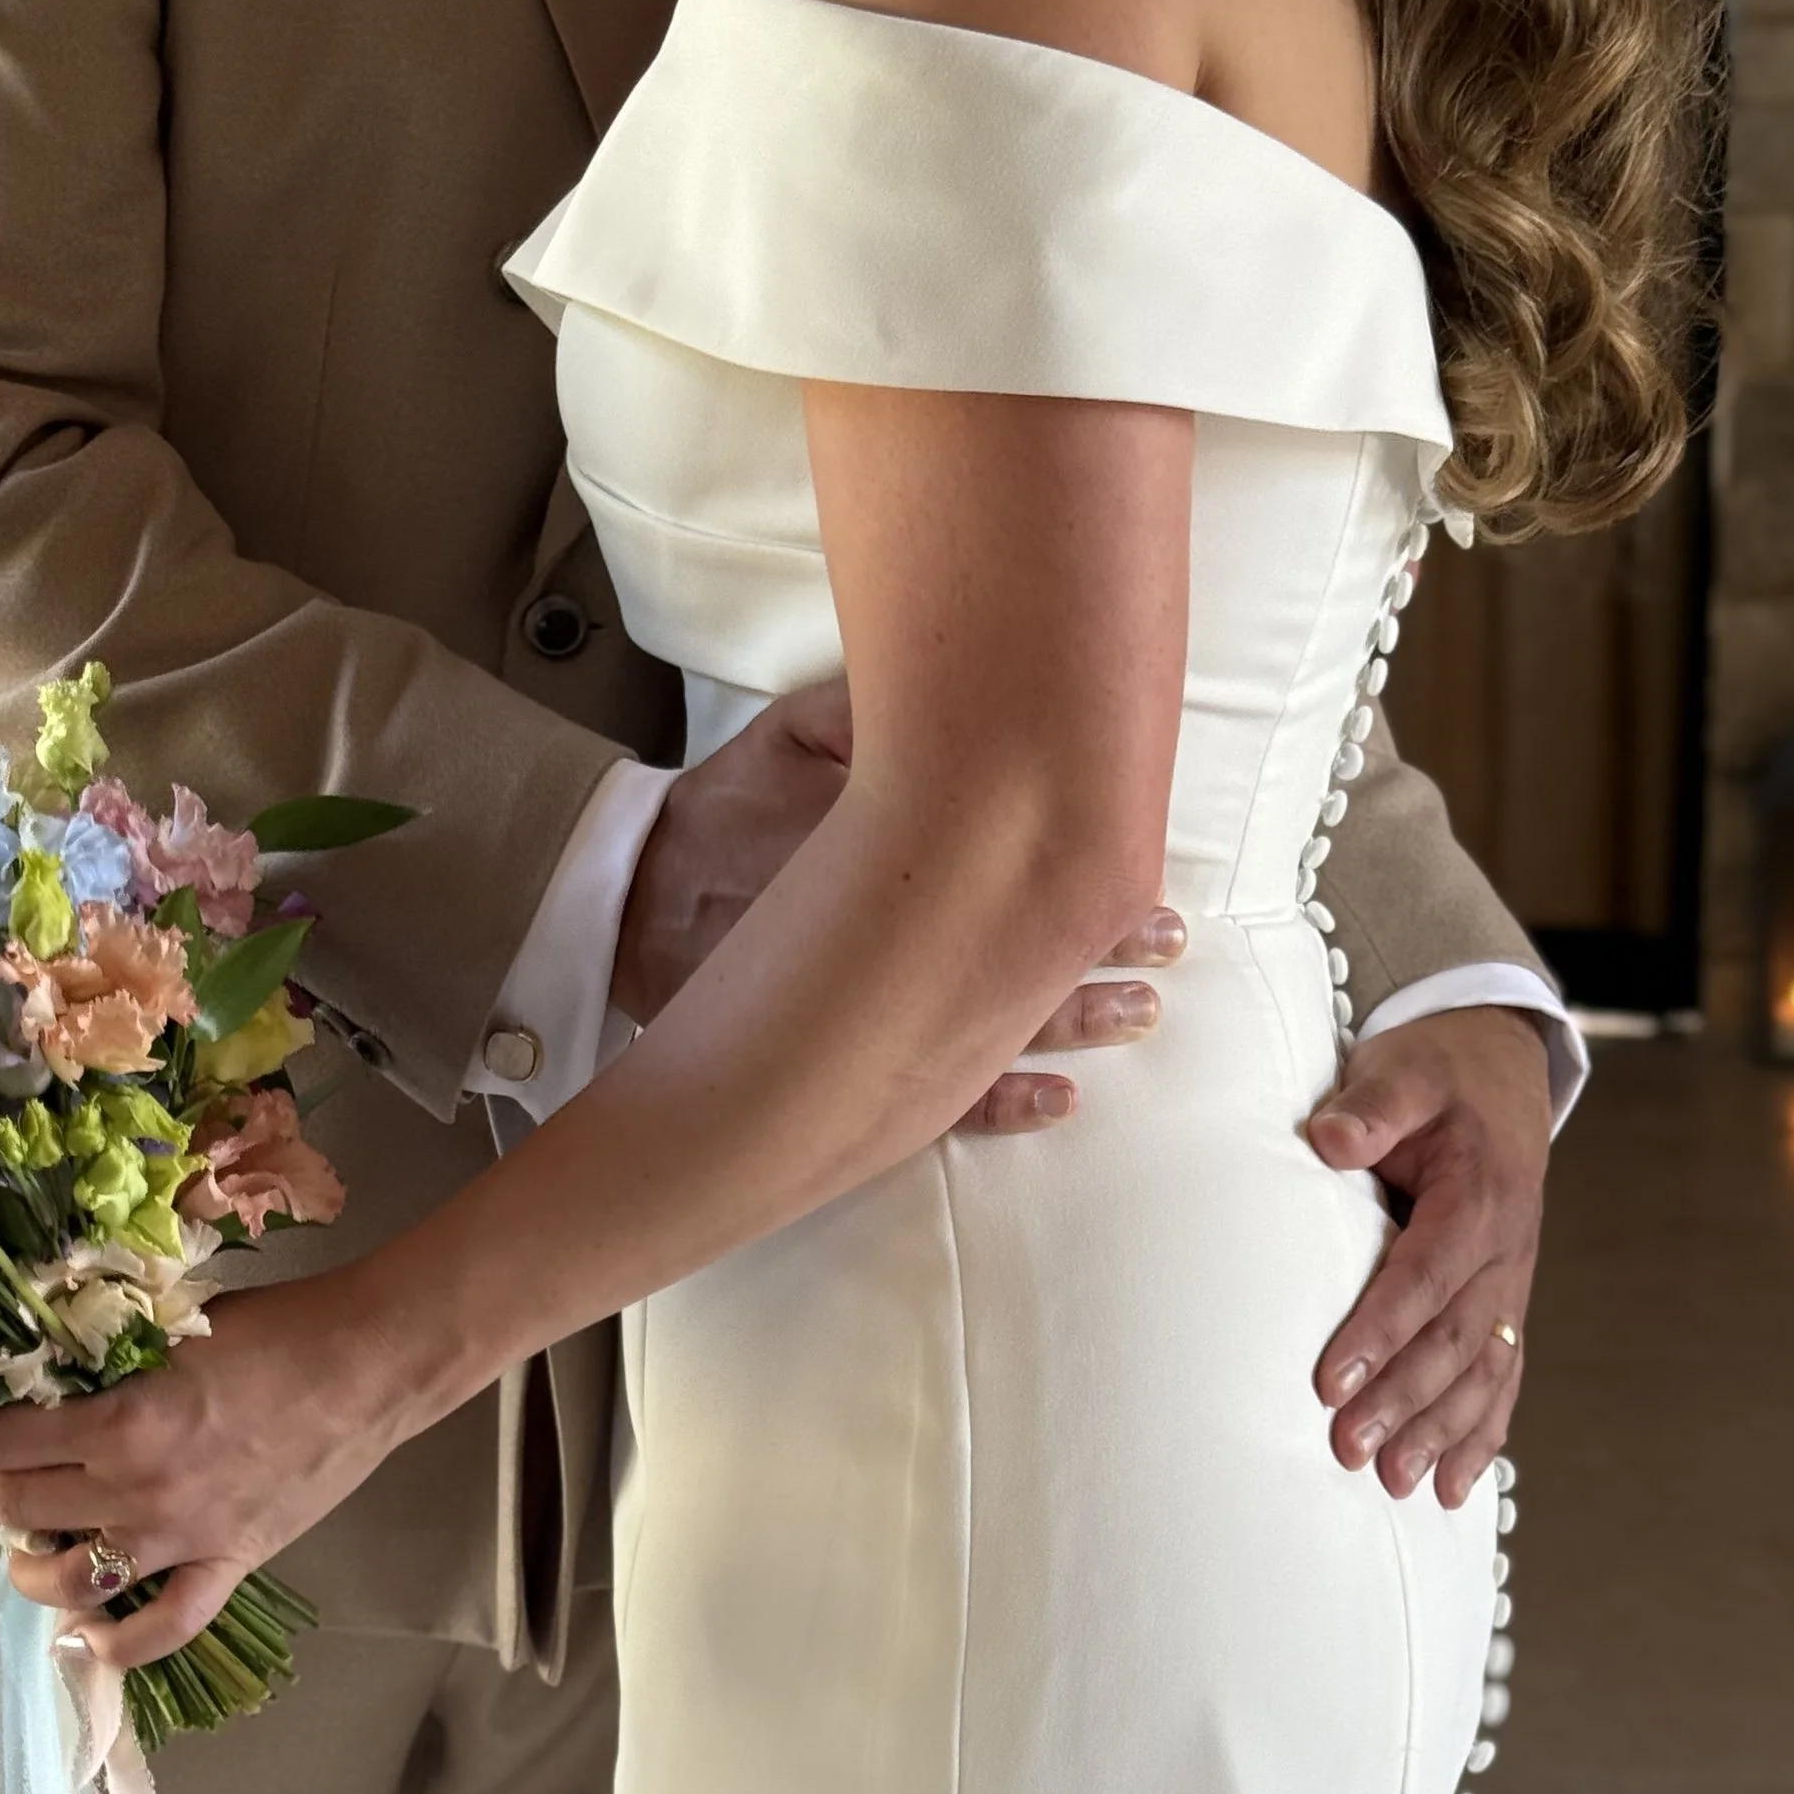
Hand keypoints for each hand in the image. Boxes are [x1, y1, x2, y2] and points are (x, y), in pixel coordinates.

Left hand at [0, 1278, 403, 1667]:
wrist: (365, 1366)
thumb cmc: (273, 1330)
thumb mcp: (169, 1327)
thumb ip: (105, 1359)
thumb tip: (46, 1370)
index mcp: (116, 1424)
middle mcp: (136, 1492)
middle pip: (19, 1511)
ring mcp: (181, 1539)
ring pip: (70, 1581)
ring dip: (29, 1568)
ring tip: (25, 1549)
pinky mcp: (228, 1565)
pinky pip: (163, 1627)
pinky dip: (117, 1643)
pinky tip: (87, 1637)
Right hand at [612, 681, 1184, 1132]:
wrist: (627, 911)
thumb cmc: (714, 818)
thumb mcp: (782, 739)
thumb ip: (860, 712)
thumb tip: (937, 691)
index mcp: (883, 858)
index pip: (1005, 863)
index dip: (1081, 868)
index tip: (1142, 869)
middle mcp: (885, 947)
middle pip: (1015, 947)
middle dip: (1098, 947)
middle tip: (1166, 941)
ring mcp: (866, 1019)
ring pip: (992, 1027)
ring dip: (1073, 1022)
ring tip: (1141, 1014)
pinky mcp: (843, 1070)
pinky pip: (936, 1103)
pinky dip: (1003, 1102)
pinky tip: (1060, 1100)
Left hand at [1307, 1006, 1551, 1506]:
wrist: (1499, 1070)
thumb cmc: (1439, 1075)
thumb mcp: (1406, 1070)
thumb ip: (1373, 1105)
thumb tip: (1330, 1137)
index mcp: (1476, 1199)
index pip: (1422, 1278)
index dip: (1378, 1333)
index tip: (1330, 1382)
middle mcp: (1503, 1253)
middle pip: (1453, 1341)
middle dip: (1404, 1402)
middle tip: (1350, 1450)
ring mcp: (1509, 1285)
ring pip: (1483, 1372)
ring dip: (1442, 1433)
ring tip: (1397, 1484)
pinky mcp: (1504, 1305)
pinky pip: (1503, 1378)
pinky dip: (1483, 1436)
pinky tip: (1456, 1489)